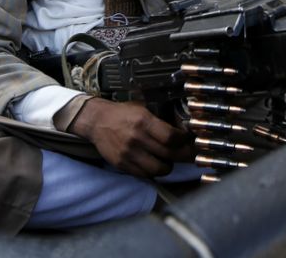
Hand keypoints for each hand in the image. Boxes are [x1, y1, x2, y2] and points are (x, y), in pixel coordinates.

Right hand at [69, 98, 194, 176]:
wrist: (97, 121)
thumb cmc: (123, 114)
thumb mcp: (143, 110)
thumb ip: (160, 121)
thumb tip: (182, 132)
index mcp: (144, 122)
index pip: (171, 137)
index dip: (184, 141)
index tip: (188, 140)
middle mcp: (136, 138)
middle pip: (168, 154)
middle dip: (182, 156)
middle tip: (187, 155)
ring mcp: (128, 153)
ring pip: (158, 169)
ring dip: (167, 166)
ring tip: (167, 160)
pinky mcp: (121, 164)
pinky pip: (144, 175)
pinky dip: (152, 172)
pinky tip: (153, 164)